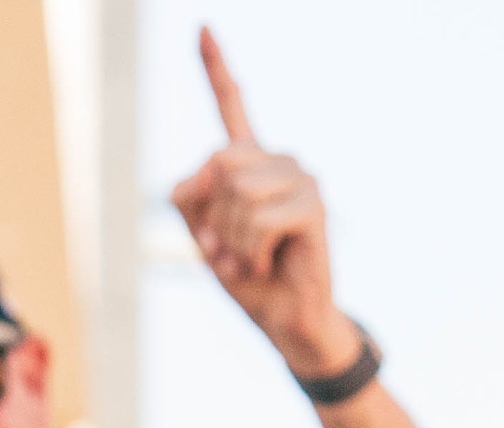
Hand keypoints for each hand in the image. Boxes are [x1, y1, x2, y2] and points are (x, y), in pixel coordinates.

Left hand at [168, 30, 351, 384]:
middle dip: (210, 216)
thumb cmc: (247, 278)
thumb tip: (205, 174)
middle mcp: (278, 160)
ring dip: (230, 241)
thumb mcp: (203, 237)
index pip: (231, 106)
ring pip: (237, 193)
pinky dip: (250, 252)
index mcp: (249, 163)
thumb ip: (190, 199)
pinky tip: (267, 264)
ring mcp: (301, 178)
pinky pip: (259, 220)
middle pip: (218, 162)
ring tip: (250, 260)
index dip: (215, 68)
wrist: (286, 321)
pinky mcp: (313, 205)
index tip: (201, 27)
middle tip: (226, 249)